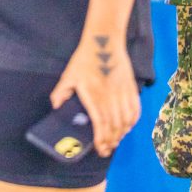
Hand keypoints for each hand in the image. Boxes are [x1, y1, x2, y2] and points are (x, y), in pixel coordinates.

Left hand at [50, 34, 139, 157]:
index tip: (100, 149)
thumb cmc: (85, 59)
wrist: (104, 41)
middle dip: (111, 141)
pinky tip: (127, 127)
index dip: (101, 139)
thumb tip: (56, 107)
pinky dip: (132, 122)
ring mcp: (123, 92)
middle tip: (107, 150)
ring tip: (115, 141)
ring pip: (126, 120)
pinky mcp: (131, 88)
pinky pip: (135, 110)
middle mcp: (110, 96)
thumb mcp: (69, 74)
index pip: (100, 123)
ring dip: (122, 134)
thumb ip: (61, 92)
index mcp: (94, 94)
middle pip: (114, 125)